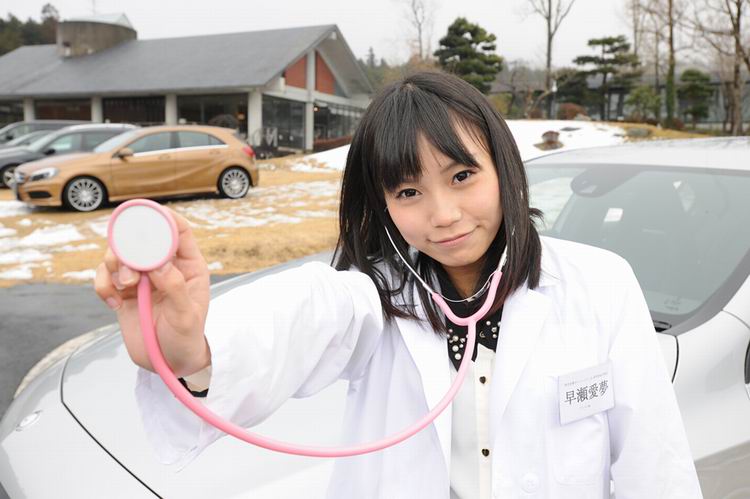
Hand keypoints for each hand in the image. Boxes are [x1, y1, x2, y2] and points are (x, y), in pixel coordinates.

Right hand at [94, 206, 210, 375]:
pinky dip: (103, 285)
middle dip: (130, 248)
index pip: (178, 231)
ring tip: (126, 289)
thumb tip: (158, 264)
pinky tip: (114, 303)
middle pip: (142, 237)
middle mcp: (164, 266)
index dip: (163, 219)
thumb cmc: (186, 339)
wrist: (168, 363)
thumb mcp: (186, 317)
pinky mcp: (123, 291)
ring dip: (115, 266)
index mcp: (188, 266)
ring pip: (119, 254)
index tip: (146, 220)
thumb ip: (175, 287)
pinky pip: (105, 276)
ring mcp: (142, 277)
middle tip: (130, 272)